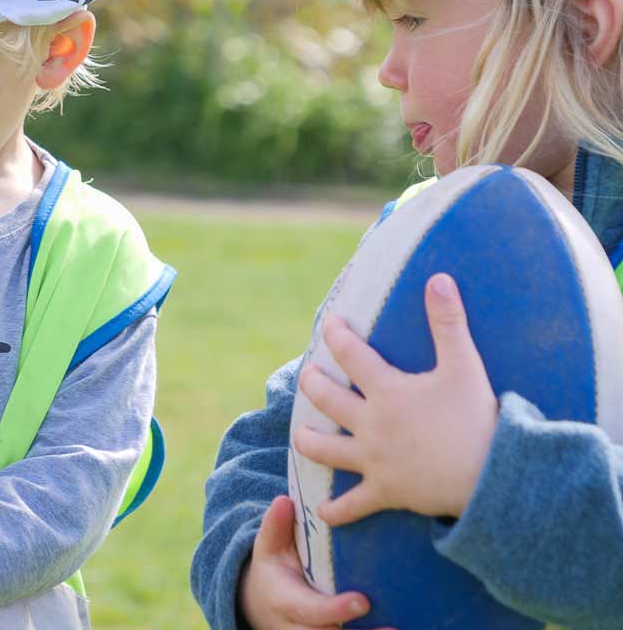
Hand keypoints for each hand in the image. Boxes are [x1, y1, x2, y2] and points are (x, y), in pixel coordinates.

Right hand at [238, 495, 394, 628]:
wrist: (263, 605)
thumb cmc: (273, 570)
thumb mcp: (268, 547)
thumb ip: (275, 525)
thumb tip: (284, 500)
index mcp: (285, 601)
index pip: (310, 610)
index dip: (335, 609)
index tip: (363, 602)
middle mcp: (298, 627)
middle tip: (392, 629)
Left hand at [293, 273, 497, 522]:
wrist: (492, 479)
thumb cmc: (477, 419)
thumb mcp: (464, 365)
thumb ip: (448, 321)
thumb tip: (439, 278)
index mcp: (387, 391)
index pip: (350, 355)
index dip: (336, 335)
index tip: (329, 323)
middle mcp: (372, 425)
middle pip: (327, 399)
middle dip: (312, 384)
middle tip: (307, 376)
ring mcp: (375, 461)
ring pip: (326, 451)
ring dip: (309, 441)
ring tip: (300, 435)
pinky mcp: (386, 492)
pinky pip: (354, 506)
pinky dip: (337, 512)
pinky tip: (322, 513)